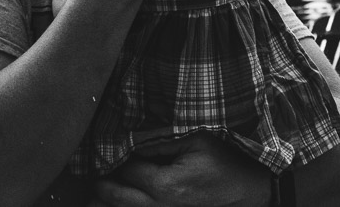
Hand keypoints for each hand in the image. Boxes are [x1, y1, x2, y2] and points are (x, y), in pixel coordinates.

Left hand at [90, 135, 268, 206]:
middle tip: (87, 171)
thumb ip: (162, 140)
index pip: (126, 170)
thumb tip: (133, 140)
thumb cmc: (226, 161)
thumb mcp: (197, 140)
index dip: (112, 157)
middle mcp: (161, 206)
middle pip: (116, 197)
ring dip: (106, 202)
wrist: (252, 190)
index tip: (100, 146)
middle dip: (99, 185)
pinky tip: (115, 203)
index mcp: (165, 184)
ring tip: (91, 197)